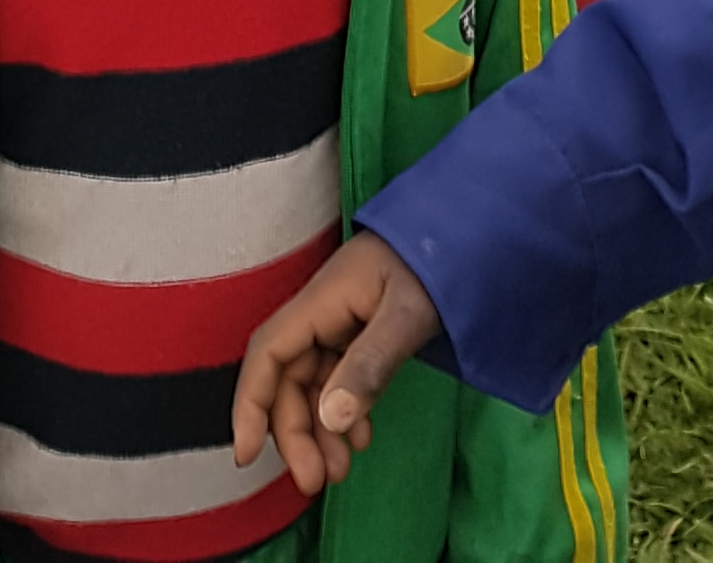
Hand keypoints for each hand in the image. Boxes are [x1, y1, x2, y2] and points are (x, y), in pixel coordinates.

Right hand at [232, 233, 441, 497]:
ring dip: (318, 430)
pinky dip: (342, 414)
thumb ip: (371, 363)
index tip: (246, 455)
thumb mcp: (408, 314)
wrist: (467, 231)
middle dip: (294, 433)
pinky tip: (362, 438)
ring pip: (311, 385)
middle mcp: (321, 313)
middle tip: (316, 481)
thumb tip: (330, 419)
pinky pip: (336, 379)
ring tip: (342, 471)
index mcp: (321, 301)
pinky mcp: (359, 333)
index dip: (250, 404)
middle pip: (288, 379)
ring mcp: (339, 323)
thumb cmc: (436, 263)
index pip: (267, 353)